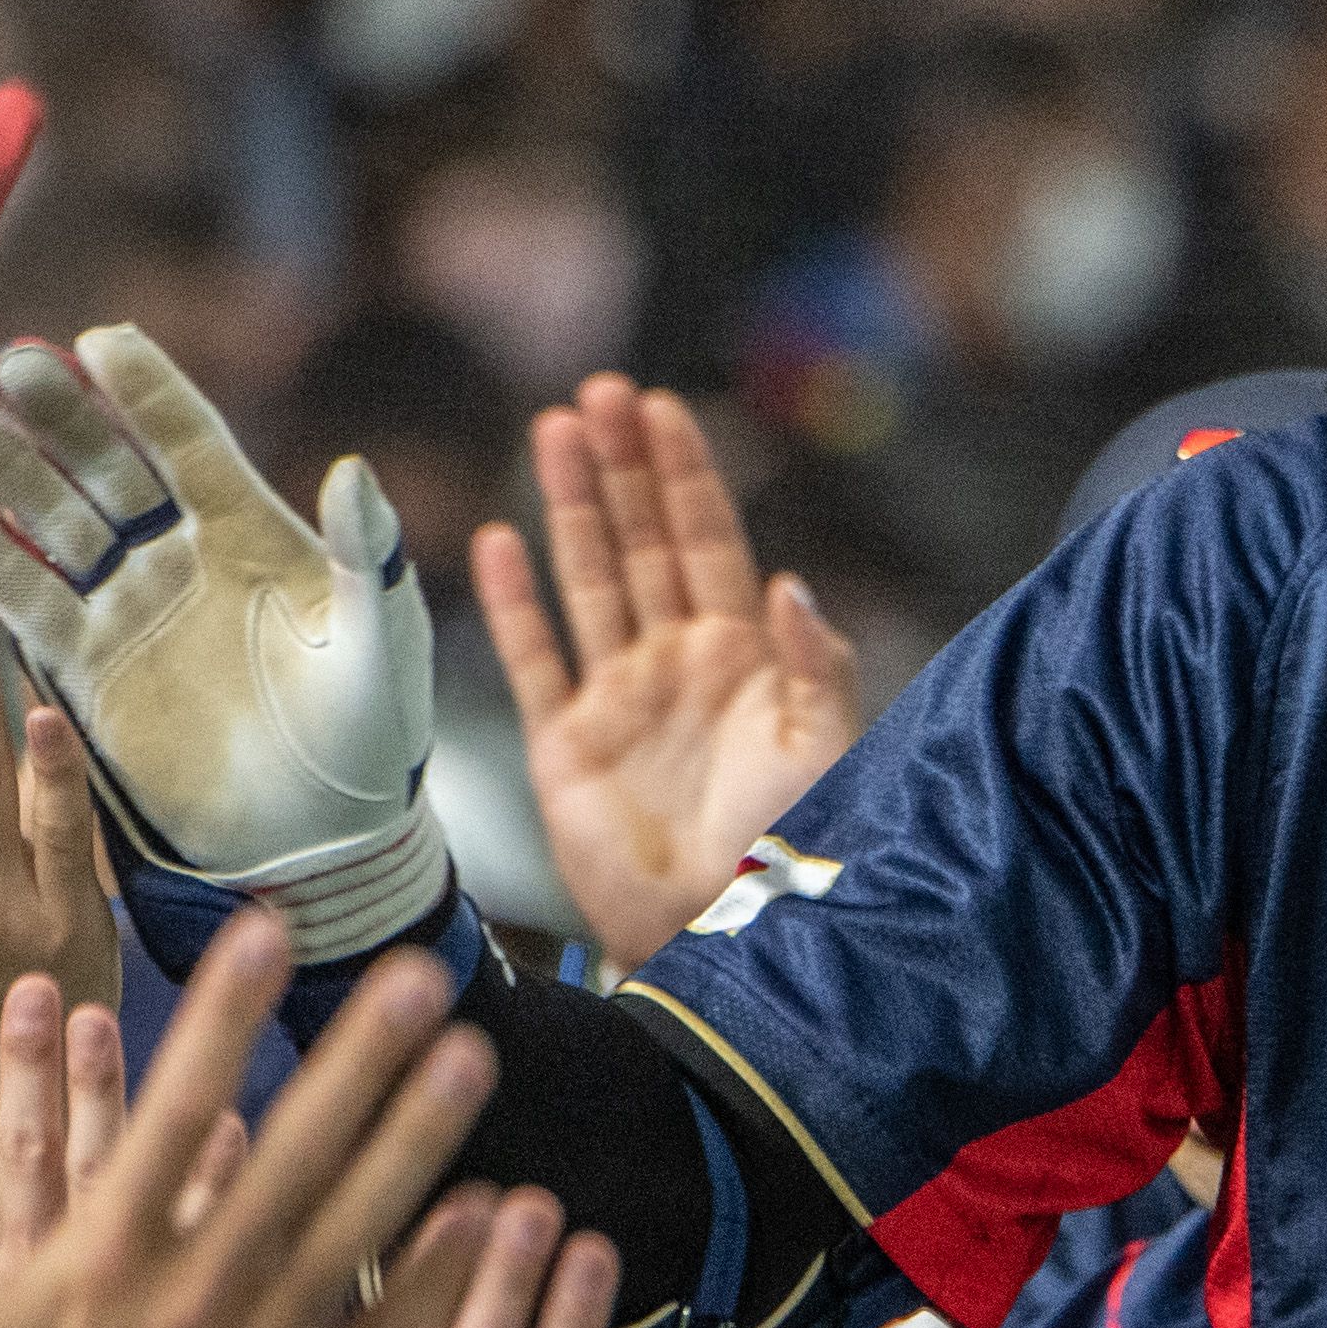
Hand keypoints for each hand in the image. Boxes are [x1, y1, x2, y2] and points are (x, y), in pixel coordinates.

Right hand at [0, 327, 441, 965]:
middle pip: (110, 469)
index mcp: (257, 535)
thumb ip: (365, 557)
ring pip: (60, 524)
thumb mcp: (381, 641)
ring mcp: (133, 611)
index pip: (191, 444)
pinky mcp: (92, 672)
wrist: (324, 836)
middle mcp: (184, 559)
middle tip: (12, 361)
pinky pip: (33, 606)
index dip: (148, 393)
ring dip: (14, 473)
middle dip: (63, 416)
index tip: (103, 339)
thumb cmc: (376, 734)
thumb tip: (355, 470)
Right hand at [0, 906, 497, 1327]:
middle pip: (293, 1152)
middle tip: (420, 976)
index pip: (175, 1106)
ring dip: (418, 1141)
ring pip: (354, 1234)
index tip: (270, 932)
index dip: (224, 1011)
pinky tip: (486, 1218)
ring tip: (474, 1060)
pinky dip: (436, 1283)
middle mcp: (187, 1302)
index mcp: (93, 1263)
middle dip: (358, 1056)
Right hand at [471, 376, 857, 967]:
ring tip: (554, 432)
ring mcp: (619, 700)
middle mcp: (678, 664)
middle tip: (598, 392)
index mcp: (746, 656)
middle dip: (623, 468)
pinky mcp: (565, 747)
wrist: (728, 935)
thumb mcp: (827, 749)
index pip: (708, 539)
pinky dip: (515, 602)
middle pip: (642, 542)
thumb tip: (790, 582)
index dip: (684, 474)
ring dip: (572, 508)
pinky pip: (535, 658)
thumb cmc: (794, 848)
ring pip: (587, 580)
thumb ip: (816, 663)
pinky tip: (499, 539)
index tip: (661, 406)